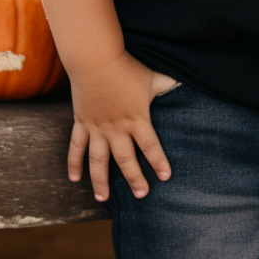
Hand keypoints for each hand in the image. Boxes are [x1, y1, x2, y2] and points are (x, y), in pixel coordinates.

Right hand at [66, 51, 178, 199]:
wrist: (97, 59)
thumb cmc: (127, 67)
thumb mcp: (153, 76)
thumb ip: (168, 83)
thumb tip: (184, 81)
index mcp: (137, 119)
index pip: (151, 146)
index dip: (158, 162)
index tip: (166, 177)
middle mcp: (117, 128)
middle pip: (126, 159)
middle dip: (134, 178)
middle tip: (141, 195)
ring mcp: (97, 128)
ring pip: (98, 161)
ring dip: (100, 181)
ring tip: (103, 199)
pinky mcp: (82, 122)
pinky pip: (76, 147)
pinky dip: (74, 163)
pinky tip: (74, 178)